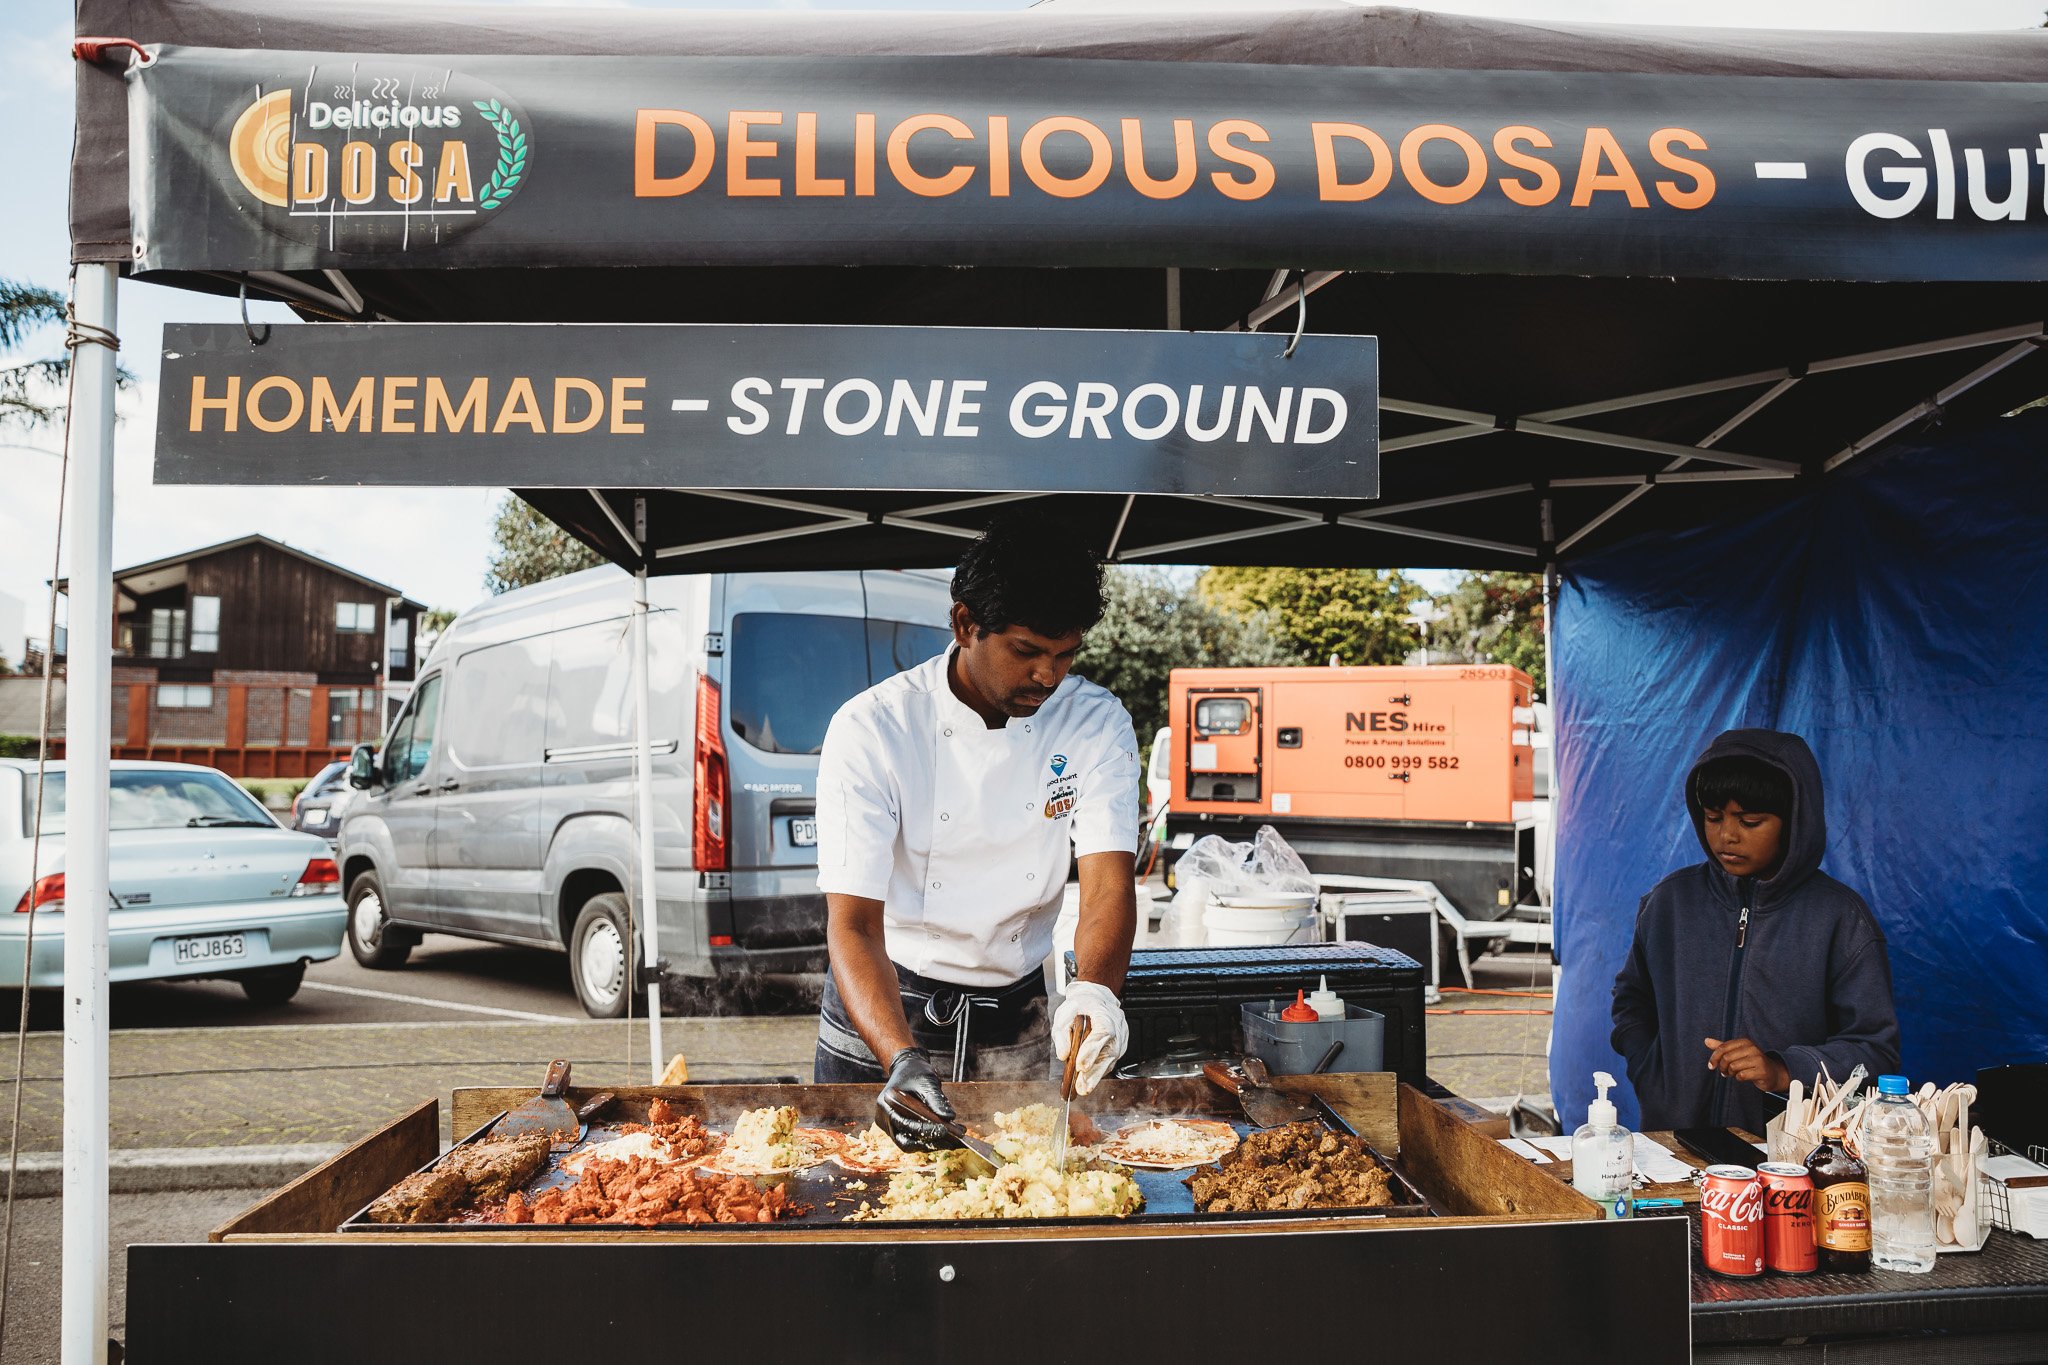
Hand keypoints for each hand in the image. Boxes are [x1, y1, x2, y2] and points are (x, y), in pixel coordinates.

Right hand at [877, 1048, 956, 1152]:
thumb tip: (950, 1118)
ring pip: (909, 1144)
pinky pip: (911, 1139)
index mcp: (886, 1104)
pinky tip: (945, 1138)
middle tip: (952, 1142)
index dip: (925, 1130)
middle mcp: (883, 1118)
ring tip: (953, 1142)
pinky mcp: (895, 1130)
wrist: (906, 1069)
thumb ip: (936, 1100)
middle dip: (929, 1143)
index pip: (905, 1124)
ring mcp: (888, 1126)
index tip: (945, 1130)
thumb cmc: (915, 1073)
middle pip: (905, 1141)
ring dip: (930, 1144)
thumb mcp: (927, 1081)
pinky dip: (927, 1140)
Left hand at [1053, 981, 1128, 1096]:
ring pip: (1110, 1060)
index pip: (1102, 1034)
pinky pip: (1110, 1061)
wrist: (1097, 999)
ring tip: (1083, 1088)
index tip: (1080, 1066)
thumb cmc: (1082, 1006)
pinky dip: (1099, 1070)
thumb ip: (1062, 1033)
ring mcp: (1121, 1039)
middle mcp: (1118, 1028)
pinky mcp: (1119, 1048)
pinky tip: (1089, 1079)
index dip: (1091, 1051)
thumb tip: (1063, 1055)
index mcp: (1105, 1014)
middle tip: (1082, 1087)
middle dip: (1094, 1072)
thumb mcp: (1065, 1013)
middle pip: (1109, 1053)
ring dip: (1096, 1076)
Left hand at [1705, 1037, 1789, 1092]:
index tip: (1711, 1066)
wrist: (1773, 1073)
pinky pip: (1742, 1075)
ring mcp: (1758, 1059)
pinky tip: (1742, 1077)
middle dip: (1722, 1067)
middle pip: (1726, 1057)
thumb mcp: (1737, 1052)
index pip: (1722, 1047)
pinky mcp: (1762, 1071)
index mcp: (1744, 1042)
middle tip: (1724, 1072)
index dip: (1714, 1058)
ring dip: (1730, 1073)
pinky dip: (1738, 1078)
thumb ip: (1722, 1047)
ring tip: (1733, 1074)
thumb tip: (1706, 1040)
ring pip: (1733, 1066)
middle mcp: (1752, 1048)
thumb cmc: (1752, 1062)